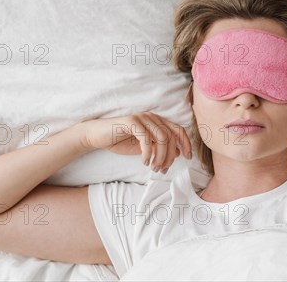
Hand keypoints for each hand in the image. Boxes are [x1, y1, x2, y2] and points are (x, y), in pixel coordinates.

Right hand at [78, 112, 192, 172]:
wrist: (98, 136)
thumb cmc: (121, 141)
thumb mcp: (145, 147)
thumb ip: (159, 148)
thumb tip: (178, 154)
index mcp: (158, 122)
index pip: (179, 130)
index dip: (186, 144)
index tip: (188, 158)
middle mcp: (152, 117)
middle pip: (171, 137)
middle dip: (170, 156)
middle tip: (162, 169)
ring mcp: (142, 118)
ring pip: (162, 138)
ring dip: (160, 156)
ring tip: (154, 167)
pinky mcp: (131, 121)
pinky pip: (146, 138)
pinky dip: (148, 153)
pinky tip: (144, 161)